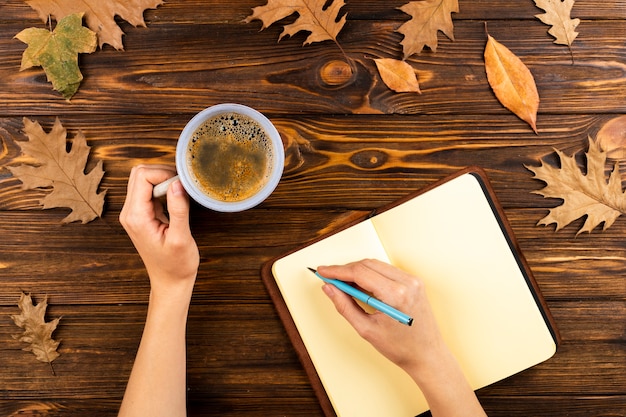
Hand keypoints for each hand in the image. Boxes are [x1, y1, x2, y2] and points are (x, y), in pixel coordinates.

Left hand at [118, 165, 198, 416]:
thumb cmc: (178, 271)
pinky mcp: (146, 221)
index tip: (184, 180)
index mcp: (135, 217)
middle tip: (189, 187)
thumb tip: (178, 181)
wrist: (174, 290)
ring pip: (149, 184)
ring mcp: (137, 218)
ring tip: (189, 196)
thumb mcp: (183, 238)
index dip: (163, 171)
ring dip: (168, 184)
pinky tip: (184, 202)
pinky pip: (154, 195)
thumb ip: (179, 206)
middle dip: (165, 174)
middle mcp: (131, 215)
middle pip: (142, 175)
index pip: (141, 175)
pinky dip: (168, 193)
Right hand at [317, 259, 445, 371]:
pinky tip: (361, 285)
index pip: (360, 272)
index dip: (337, 271)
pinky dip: (371, 274)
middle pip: (367, 264)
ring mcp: (413, 280)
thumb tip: (329, 288)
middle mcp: (407, 283)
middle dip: (346, 270)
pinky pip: (386, 270)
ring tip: (343, 284)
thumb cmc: (401, 348)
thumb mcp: (366, 329)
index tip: (323, 271)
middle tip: (329, 278)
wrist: (427, 355)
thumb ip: (344, 305)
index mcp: (395, 295)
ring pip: (376, 265)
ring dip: (357, 271)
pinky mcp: (414, 282)